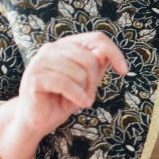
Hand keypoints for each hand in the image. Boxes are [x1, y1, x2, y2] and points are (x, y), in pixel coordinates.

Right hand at [0, 32, 128, 158]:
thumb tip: (101, 52)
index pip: (96, 38)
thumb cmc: (63, 99)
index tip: (124, 71)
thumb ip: (96, 67)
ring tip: (79, 100)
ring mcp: (40, 61)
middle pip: (90, 57)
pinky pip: (65, 83)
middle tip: (88, 96)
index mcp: (65, 46)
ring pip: (79, 71)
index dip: (114, 52)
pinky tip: (79, 103)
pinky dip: (77, 95)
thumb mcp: (87, 83)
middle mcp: (51, 48)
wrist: (37, 121)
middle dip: (95, 80)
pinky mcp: (34, 77)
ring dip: (85, 91)